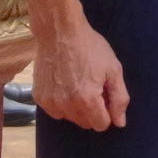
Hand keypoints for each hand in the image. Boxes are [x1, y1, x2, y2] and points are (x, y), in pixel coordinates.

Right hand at [32, 15, 129, 130]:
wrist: (59, 32)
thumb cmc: (90, 48)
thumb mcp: (113, 69)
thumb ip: (119, 98)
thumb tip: (120, 123)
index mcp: (87, 100)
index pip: (101, 125)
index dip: (107, 111)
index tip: (105, 95)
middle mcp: (66, 106)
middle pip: (85, 123)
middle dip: (93, 110)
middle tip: (93, 86)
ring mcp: (49, 103)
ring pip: (70, 118)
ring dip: (77, 108)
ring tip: (78, 83)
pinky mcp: (38, 98)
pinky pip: (55, 111)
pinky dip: (62, 103)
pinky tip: (64, 84)